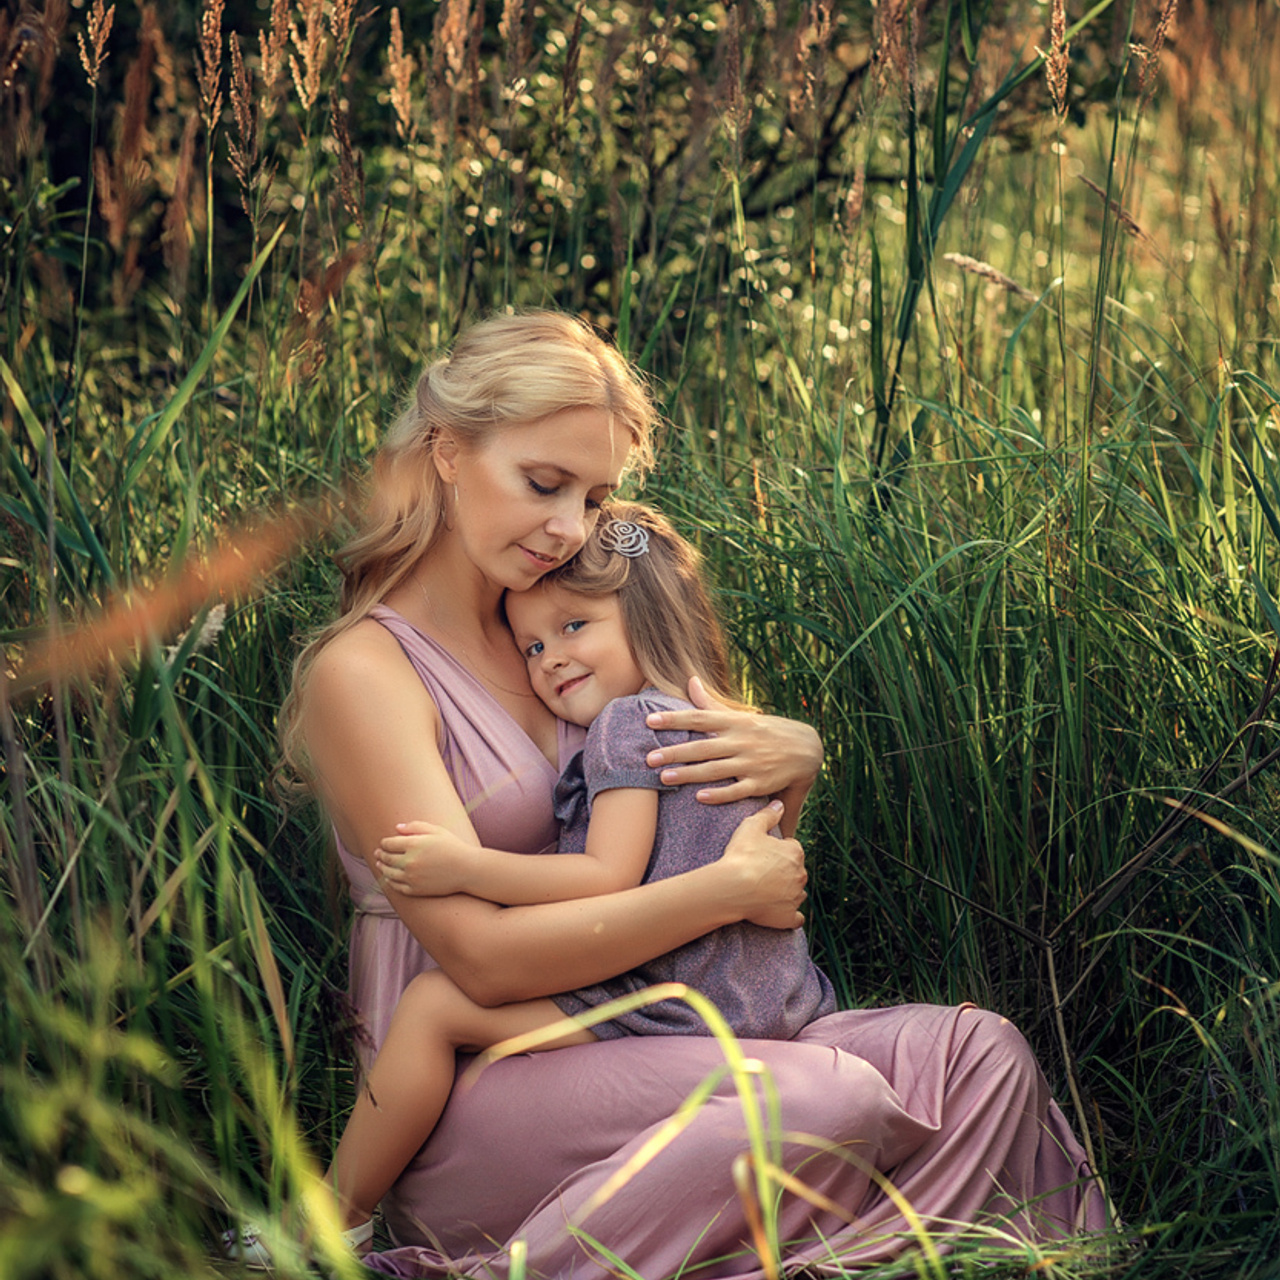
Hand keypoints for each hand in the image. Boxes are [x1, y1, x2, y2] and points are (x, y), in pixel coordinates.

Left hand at [376, 821, 473, 896]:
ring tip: (379, 865)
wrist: (467, 870)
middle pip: (387, 858)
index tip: (384, 843)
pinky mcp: (416, 890)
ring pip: (388, 873)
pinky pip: (397, 887)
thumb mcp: (436, 830)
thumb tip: (396, 828)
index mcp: (413, 844)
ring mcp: (411, 877)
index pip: (389, 843)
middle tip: (377, 853)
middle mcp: (409, 862)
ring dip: (382, 868)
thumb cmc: (453, 847)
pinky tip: (389, 879)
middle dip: (380, 855)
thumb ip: (415, 826)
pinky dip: (390, 882)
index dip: (384, 843)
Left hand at [643, 676, 822, 803]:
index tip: (650, 721)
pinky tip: (700, 797)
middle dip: (674, 752)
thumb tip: (690, 681)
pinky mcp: (760, 784)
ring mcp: (751, 763)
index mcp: (735, 723)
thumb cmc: (766, 732)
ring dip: (689, 774)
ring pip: (715, 769)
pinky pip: (737, 790)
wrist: (807, 749)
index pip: (699, 718)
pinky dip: (719, 793)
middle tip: (648, 758)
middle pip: (702, 746)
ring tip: (663, 778)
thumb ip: (712, 703)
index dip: (674, 718)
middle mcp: (741, 741)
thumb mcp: (741, 716)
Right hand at [717, 801, 806, 929]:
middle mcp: (800, 875)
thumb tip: (779, 803)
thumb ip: (768, 814)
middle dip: (783, 872)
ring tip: (766, 892)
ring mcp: (795, 897)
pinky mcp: (788, 917)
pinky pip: (795, 918)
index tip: (764, 855)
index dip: (778, 851)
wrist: (733, 887)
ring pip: (796, 893)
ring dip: (787, 892)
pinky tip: (778, 912)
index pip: (792, 849)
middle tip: (762, 873)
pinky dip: (789, 916)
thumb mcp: (751, 827)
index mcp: (795, 853)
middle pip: (795, 871)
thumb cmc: (741, 855)